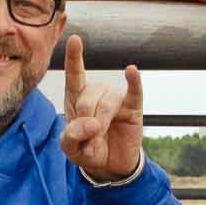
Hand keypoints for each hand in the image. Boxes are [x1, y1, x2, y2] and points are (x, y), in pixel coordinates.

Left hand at [56, 41, 146, 182]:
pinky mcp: (133, 107)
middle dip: (86, 125)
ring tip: (100, 139)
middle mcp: (96, 92)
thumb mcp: (71, 148)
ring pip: (106, 104)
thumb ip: (71, 137)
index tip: (75, 39)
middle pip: (87, 100)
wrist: (111, 165)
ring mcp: (115, 98)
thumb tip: (89, 125)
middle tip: (89, 141)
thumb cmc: (87, 149)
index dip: (74, 57)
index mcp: (77, 97)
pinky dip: (134, 82)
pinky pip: (134, 92)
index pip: (74, 75)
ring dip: (101, 124)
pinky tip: (132, 71)